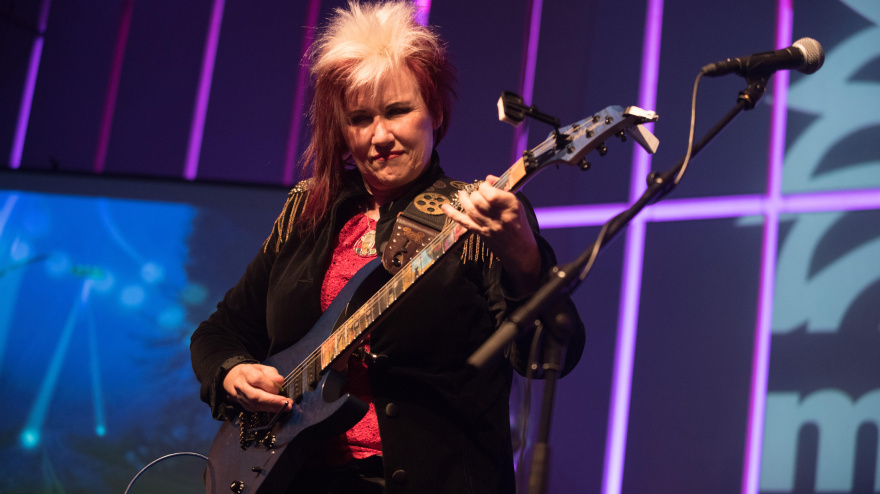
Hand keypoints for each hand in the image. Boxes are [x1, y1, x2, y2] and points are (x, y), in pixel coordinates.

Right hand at [223, 363, 291, 412]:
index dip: (269, 385)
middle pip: (255, 395)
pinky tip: (280, 408)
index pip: (257, 379)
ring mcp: (241, 397)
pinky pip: (258, 409)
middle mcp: (241, 386)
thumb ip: (272, 374)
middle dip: (272, 401)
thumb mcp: (264, 368)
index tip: (279, 389)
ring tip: (287, 406)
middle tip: (286, 403)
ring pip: (256, 404)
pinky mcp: (245, 406)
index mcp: (245, 372)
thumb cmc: (255, 372)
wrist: (238, 380)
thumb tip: (280, 381)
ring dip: (273, 407)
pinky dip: (270, 409)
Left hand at [441, 175, 540, 294]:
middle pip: (479, 200)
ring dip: (463, 199)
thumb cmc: (519, 225)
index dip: (485, 186)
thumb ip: (503, 190)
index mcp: (511, 206)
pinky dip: (453, 214)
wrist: (520, 251)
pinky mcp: (481, 234)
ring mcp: (489, 226)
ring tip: (462, 194)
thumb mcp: (517, 206)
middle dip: (475, 193)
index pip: (491, 193)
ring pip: (470, 209)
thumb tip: (488, 179)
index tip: (485, 186)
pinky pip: (464, 222)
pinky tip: (444, 207)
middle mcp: (500, 216)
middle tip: (476, 193)